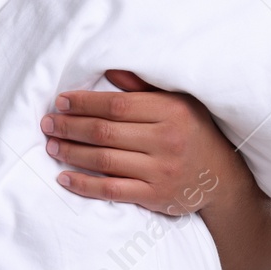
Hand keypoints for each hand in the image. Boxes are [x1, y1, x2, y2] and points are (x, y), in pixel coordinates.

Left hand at [39, 68, 228, 215]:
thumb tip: (108, 72)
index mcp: (170, 112)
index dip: (84, 103)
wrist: (222, 178)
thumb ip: (143, 87)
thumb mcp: (177, 101)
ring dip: (71, 153)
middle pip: (105, 132)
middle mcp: (166, 141)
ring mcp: (161, 172)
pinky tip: (65, 178)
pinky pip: (112, 190)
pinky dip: (85, 185)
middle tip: (47, 124)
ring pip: (104, 161)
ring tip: (51, 146)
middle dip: (70, 127)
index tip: (61, 102)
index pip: (115, 106)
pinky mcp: (156, 197)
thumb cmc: (193, 132)